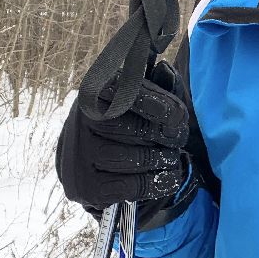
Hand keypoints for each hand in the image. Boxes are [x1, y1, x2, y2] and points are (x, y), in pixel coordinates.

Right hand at [55, 61, 190, 214]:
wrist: (83, 161)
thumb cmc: (120, 122)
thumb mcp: (136, 97)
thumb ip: (156, 85)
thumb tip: (166, 70)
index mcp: (96, 90)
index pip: (131, 94)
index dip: (161, 106)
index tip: (178, 117)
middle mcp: (82, 120)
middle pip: (142, 130)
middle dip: (170, 136)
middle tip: (176, 139)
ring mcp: (81, 155)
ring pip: (141, 159)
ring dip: (165, 161)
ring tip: (167, 158)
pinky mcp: (85, 187)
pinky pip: (134, 186)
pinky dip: (156, 184)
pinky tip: (159, 178)